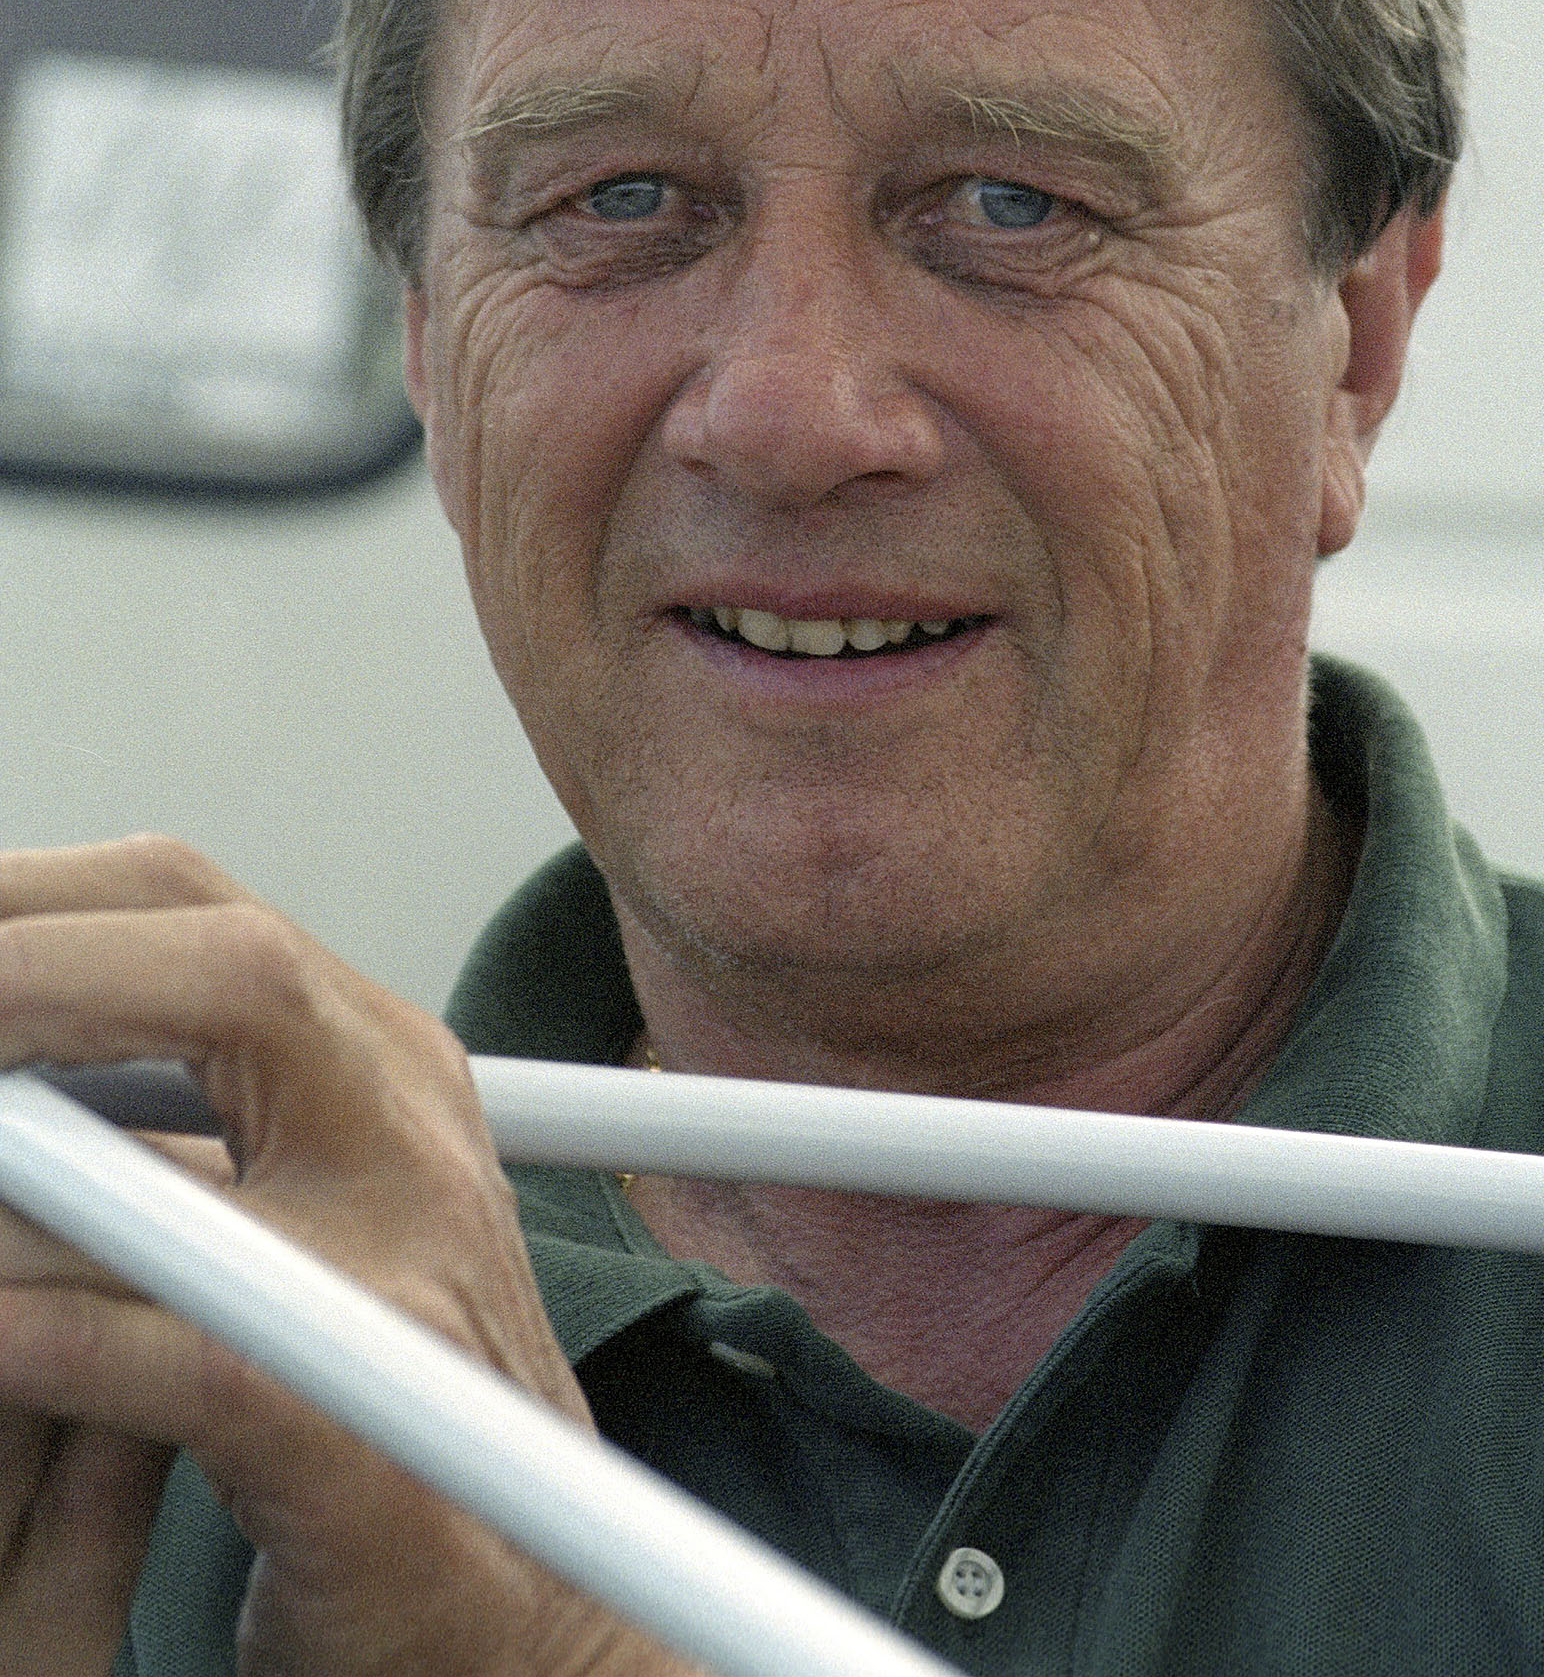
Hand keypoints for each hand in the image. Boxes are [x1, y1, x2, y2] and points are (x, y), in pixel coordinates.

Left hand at [0, 839, 695, 1676]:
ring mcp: (403, 1282)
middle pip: (222, 963)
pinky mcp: (366, 1450)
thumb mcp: (264, 1228)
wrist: (529, 1603)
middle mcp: (407, 1136)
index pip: (185, 906)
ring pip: (195, 1154)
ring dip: (28, 1175)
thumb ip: (151, 1128)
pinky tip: (0, 1327)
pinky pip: (191, 1360)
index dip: (35, 902)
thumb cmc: (378, 1421)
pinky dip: (58, 1335)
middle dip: (33, 965)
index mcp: (374, 1065)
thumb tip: (13, 1061)